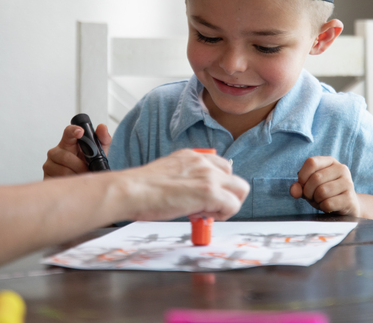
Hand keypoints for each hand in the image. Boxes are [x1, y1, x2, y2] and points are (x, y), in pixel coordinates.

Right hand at [42, 124, 110, 178]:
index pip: (68, 132)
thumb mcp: (98, 152)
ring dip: (75, 175)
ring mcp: (49, 164)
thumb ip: (103, 139)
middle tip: (87, 170)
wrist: (81, 183)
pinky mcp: (46, 176)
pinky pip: (57, 180)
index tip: (81, 131)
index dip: (73, 131)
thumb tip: (102, 127)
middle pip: (65, 156)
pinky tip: (73, 182)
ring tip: (81, 176)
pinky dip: (69, 183)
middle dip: (79, 165)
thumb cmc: (87, 164)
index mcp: (68, 142)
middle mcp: (56, 151)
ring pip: (62, 170)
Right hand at [121, 149, 249, 221]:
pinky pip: (233, 205)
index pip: (221, 167)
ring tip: (206, 212)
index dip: (218, 185)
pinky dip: (223, 215)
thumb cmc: (141, 189)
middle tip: (209, 208)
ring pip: (240, 190)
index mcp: (192, 156)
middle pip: (235, 178)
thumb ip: (184, 180)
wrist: (132, 191)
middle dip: (227, 196)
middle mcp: (203, 162)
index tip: (206, 197)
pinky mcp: (210, 192)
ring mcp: (208, 176)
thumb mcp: (168, 174)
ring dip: (228, 205)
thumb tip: (191, 196)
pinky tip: (202, 216)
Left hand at [290, 156, 359, 215]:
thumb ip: (300, 187)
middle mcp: (341, 169)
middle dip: (308, 192)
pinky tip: (328, 206)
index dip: (302, 176)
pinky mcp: (350, 198)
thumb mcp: (311, 187)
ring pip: (322, 192)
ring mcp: (348, 183)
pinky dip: (323, 207)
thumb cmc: (326, 193)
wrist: (347, 205)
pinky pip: (328, 203)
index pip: (311, 162)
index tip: (303, 185)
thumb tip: (294, 191)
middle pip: (316, 178)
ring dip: (316, 200)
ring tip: (321, 201)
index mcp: (331, 161)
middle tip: (312, 197)